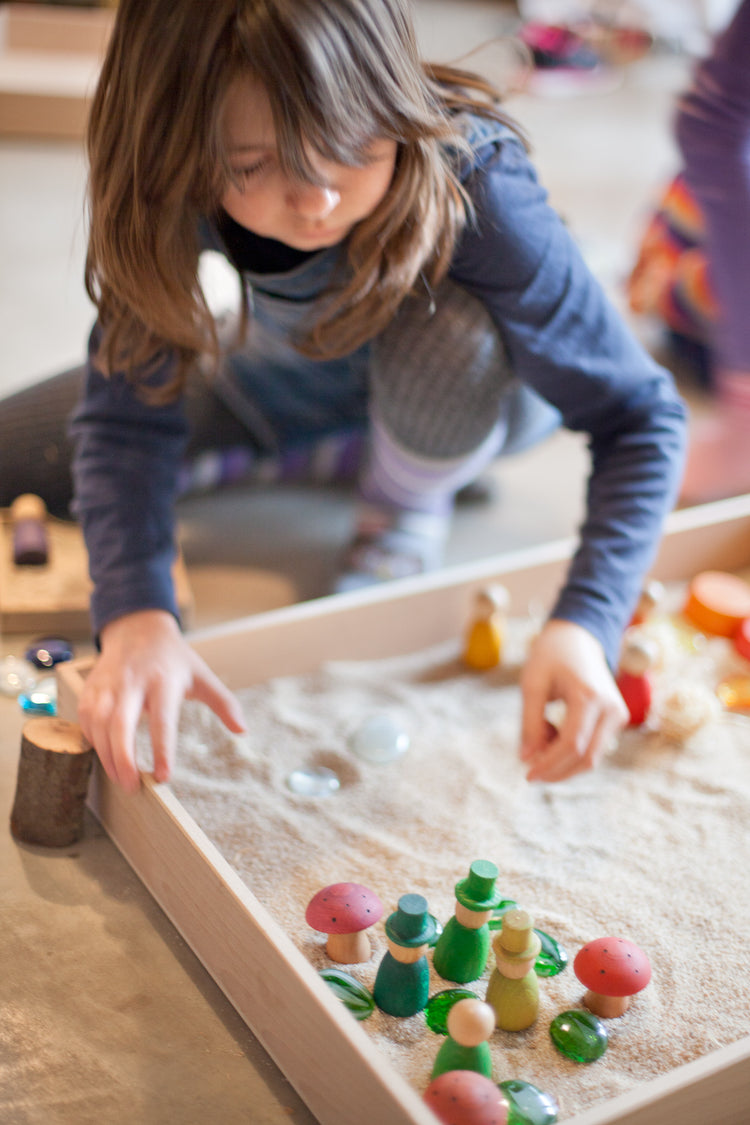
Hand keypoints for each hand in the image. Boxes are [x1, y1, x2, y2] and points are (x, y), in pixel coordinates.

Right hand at [77, 609, 246, 791]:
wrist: (138, 627)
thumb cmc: (173, 658)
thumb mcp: (202, 675)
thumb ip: (223, 702)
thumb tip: (243, 729)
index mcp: (164, 680)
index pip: (163, 719)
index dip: (162, 749)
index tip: (163, 777)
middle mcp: (133, 681)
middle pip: (121, 723)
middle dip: (123, 758)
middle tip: (132, 787)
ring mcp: (109, 684)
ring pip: (98, 722)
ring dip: (106, 754)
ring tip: (120, 778)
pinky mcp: (92, 687)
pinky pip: (85, 717)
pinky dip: (92, 740)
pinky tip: (104, 756)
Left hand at [519, 618, 626, 782]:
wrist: (578, 637)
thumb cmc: (551, 656)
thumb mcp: (533, 684)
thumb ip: (529, 723)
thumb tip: (526, 759)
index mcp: (590, 696)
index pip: (572, 744)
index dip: (549, 764)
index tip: (528, 775)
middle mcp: (611, 708)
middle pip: (586, 758)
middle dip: (557, 771)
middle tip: (530, 771)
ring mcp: (618, 715)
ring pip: (592, 758)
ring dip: (563, 761)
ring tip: (540, 738)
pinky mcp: (617, 719)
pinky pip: (594, 747)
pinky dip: (572, 751)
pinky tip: (552, 732)